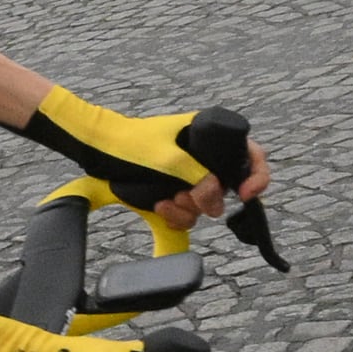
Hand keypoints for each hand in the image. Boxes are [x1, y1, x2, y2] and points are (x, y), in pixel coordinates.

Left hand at [18, 88, 270, 219]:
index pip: (249, 153)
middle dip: (208, 198)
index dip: (256, 175)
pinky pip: (188, 213)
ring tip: (167, 200)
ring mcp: (188, 175)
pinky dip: (177, 216)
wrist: (96, 150)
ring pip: (206, 205)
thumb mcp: (167, 158)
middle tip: (187, 196)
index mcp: (207, 135)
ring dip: (189, 209)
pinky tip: (161, 208)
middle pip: (227, 188)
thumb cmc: (129, 143)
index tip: (246, 195)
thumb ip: (198, 176)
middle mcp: (202, 156)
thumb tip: (217, 199)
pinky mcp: (173, 191)